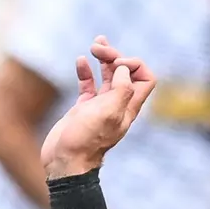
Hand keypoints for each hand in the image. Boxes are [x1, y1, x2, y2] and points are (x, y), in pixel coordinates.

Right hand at [40, 36, 157, 179]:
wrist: (64, 162)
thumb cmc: (86, 140)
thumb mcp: (109, 113)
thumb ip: (122, 88)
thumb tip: (123, 68)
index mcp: (128, 107)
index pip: (145, 78)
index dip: (134, 64)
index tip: (117, 64)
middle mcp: (117, 105)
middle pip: (125, 73)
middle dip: (114, 56)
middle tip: (98, 48)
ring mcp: (100, 107)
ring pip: (108, 76)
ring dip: (103, 58)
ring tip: (94, 45)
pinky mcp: (83, 109)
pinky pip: (88, 85)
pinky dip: (86, 71)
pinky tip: (80, 62)